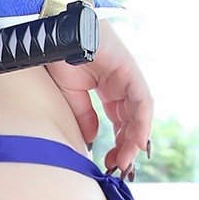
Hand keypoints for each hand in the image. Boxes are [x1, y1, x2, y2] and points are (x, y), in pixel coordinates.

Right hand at [44, 15, 152, 178]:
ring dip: (134, 139)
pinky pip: (143, 101)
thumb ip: (85, 116)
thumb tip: (93, 139)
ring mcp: (128, 77)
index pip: (119, 119)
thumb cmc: (59, 57)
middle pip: (131, 120)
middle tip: (118, 166)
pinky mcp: (131, 72)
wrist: (55, 34)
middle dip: (126, 145)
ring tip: (125, 160)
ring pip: (139, 114)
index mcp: (108, 88)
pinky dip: (142, 122)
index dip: (117, 141)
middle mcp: (121, 84)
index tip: (110, 162)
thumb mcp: (72, 94)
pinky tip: (137, 141)